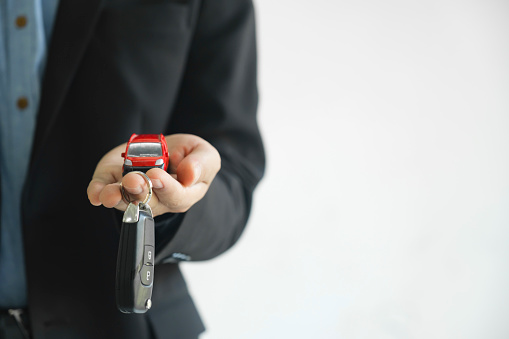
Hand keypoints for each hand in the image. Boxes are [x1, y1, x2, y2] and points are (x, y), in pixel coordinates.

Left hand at [87, 134, 220, 216]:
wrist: (167, 150)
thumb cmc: (189, 156)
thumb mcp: (204, 154)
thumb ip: (202, 164)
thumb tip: (190, 175)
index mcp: (184, 194)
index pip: (176, 197)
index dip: (166, 188)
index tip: (157, 175)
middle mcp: (158, 200)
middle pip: (148, 202)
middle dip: (139, 191)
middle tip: (133, 180)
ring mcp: (134, 195)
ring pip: (124, 201)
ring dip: (116, 197)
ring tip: (110, 192)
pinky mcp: (114, 183)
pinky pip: (103, 192)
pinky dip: (98, 193)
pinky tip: (95, 193)